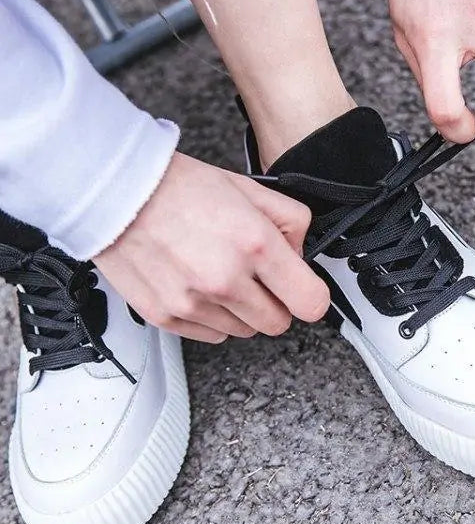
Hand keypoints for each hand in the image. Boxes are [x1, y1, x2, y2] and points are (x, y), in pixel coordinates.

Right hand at [94, 152, 329, 342]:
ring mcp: (194, 302)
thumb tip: (301, 255)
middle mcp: (226, 279)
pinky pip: (211, 336)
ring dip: (242, 310)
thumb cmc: (178, 188)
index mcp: (255, 244)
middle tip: (259, 279)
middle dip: (275, 303)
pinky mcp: (167, 317)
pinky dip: (212, 317)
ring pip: (244, 331)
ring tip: (221, 274)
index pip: (310, 302)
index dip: (310, 295)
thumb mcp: (251, 190)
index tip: (303, 289)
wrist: (115, 193)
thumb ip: (291, 222)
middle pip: (278, 323)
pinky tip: (199, 285)